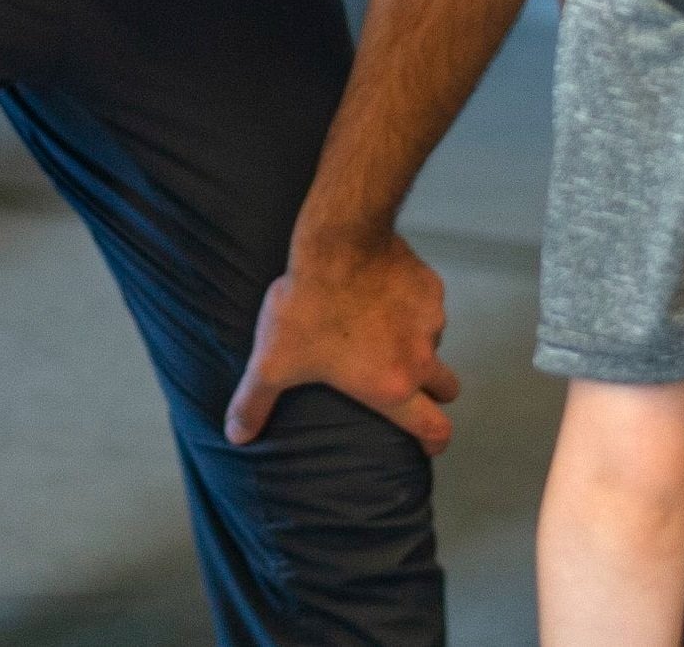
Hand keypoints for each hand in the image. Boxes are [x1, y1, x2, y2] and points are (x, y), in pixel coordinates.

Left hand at [223, 233, 459, 453]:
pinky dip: (413, 304)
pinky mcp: (430, 285)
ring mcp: (431, 319)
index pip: (434, 429)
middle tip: (406, 381)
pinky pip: (428, 303)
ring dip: (417, 341)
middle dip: (433, 390)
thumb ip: (255, 401)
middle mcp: (421, 357)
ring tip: (382, 327)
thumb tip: (236, 435)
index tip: (428, 443)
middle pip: (447, 387)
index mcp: (392, 386)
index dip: (434, 441)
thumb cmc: (308, 305)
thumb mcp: (273, 360)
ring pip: (434, 341)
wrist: (338, 241)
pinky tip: (384, 292)